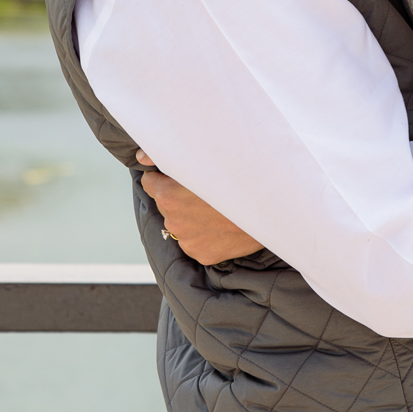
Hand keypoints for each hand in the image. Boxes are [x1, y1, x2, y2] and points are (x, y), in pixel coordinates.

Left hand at [136, 151, 264, 264]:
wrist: (272, 207)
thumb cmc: (238, 177)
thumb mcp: (202, 159)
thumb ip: (163, 157)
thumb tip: (140, 157)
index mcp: (168, 196)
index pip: (150, 183)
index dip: (165, 177)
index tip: (180, 176)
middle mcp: (172, 221)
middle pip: (167, 204)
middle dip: (179, 197)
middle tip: (204, 190)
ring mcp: (187, 241)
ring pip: (182, 224)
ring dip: (192, 216)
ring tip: (217, 207)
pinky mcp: (202, 255)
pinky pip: (196, 241)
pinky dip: (205, 233)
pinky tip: (222, 224)